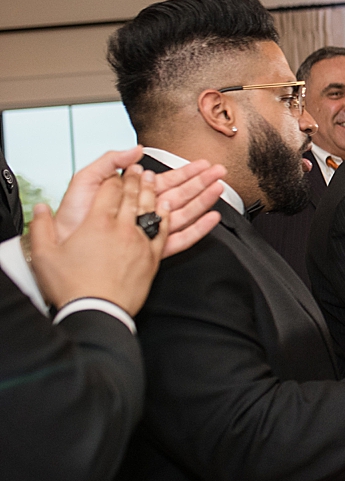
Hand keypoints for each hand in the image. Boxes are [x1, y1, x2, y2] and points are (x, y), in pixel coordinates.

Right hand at [29, 166, 166, 312]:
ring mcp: (140, 242)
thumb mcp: (45, 255)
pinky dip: (166, 216)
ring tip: (154, 179)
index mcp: (97, 223)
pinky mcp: (153, 258)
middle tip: (139, 169)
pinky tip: (167, 208)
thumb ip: (41, 228)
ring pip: (150, 209)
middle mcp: (122, 228)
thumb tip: (41, 210)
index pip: (109, 190)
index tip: (117, 171)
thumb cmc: (72, 286)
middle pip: (132, 196)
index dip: (113, 177)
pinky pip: (164, 231)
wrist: (98, 310)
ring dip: (152, 192)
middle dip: (135, 179)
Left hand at [52, 149, 223, 253]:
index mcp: (133, 195)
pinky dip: (199, 228)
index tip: (201, 163)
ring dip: (203, 199)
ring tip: (219, 188)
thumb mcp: (85, 180)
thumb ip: (110, 161)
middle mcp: (144, 212)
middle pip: (180, 194)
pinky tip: (211, 218)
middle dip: (201, 181)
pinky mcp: (152, 248)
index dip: (185, 170)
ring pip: (184, 212)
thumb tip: (136, 149)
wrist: (65, 247)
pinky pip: (181, 237)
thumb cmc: (71, 218)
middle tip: (220, 171)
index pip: (166, 180)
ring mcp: (149, 230)